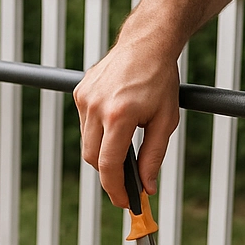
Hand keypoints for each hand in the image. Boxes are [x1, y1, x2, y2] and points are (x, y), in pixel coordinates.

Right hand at [73, 36, 180, 207]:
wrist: (146, 44)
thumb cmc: (159, 80)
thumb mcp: (165, 121)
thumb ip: (154, 157)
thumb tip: (147, 187)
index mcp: (119, 114)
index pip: (109, 165)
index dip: (116, 188)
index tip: (124, 201)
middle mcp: (97, 106)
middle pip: (92, 158)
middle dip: (109, 174)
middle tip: (126, 182)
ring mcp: (84, 98)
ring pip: (88, 142)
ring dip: (104, 151)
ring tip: (125, 143)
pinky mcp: (80, 92)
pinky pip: (86, 124)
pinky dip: (99, 132)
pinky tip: (116, 120)